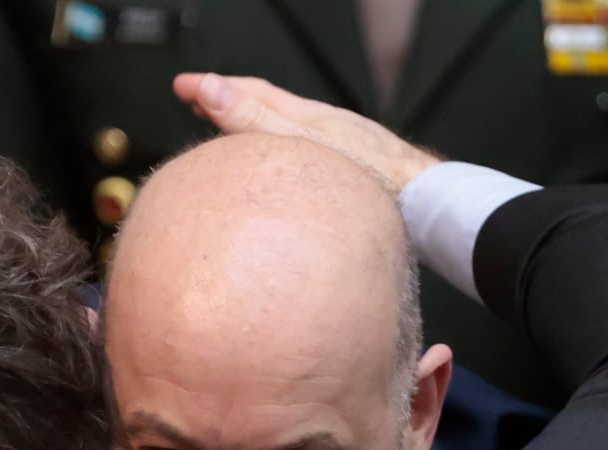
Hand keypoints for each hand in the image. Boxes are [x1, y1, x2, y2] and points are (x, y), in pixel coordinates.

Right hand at [171, 72, 441, 191]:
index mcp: (308, 118)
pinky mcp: (350, 175)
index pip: (251, 94)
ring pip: (287, 131)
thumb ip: (255, 120)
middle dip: (228, 102)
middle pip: (268, 107)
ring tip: (230, 131)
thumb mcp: (301, 146)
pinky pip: (302, 155)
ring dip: (253, 126)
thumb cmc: (370, 179)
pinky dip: (278, 152)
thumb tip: (213, 91)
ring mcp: (340, 150)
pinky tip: (281, 172)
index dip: (212, 89)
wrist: (426, 205)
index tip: (182, 86)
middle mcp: (324, 129)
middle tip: (197, 100)